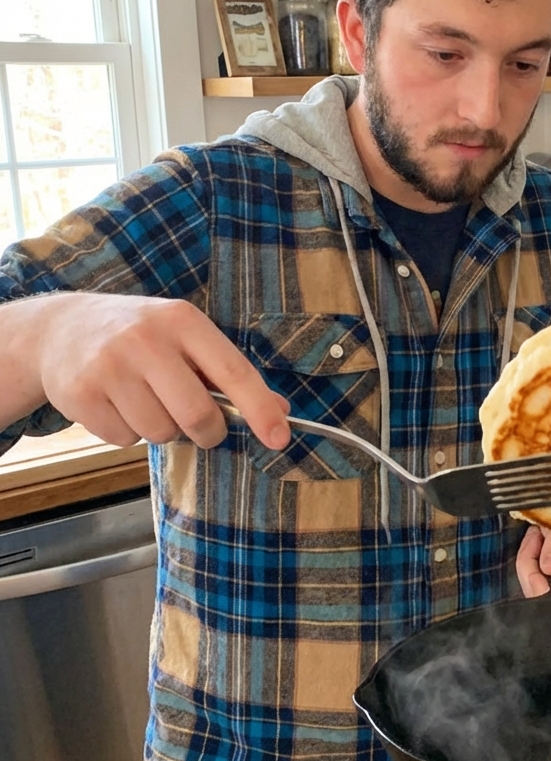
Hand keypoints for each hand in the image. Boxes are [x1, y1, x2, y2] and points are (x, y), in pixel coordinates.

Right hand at [4, 293, 289, 449]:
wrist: (61, 326)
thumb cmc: (142, 337)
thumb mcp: (187, 338)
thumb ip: (230, 374)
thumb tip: (279, 413)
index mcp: (183, 320)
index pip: (233, 372)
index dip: (260, 409)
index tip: (280, 438)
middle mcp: (146, 339)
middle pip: (197, 415)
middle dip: (208, 432)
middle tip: (202, 426)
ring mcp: (108, 365)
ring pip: (160, 433)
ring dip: (163, 430)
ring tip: (147, 401)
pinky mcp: (79, 394)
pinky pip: (124, 440)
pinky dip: (128, 433)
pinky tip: (117, 403)